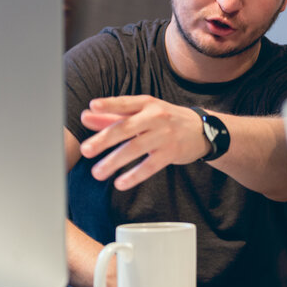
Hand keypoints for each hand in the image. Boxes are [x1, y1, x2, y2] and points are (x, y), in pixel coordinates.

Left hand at [79, 96, 207, 190]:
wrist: (201, 130)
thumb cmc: (165, 119)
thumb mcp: (143, 113)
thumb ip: (113, 115)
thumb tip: (86, 116)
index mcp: (147, 104)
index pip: (125, 103)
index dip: (109, 104)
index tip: (93, 106)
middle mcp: (156, 117)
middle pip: (127, 128)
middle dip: (104, 139)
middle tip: (85, 150)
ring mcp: (164, 135)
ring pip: (135, 149)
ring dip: (114, 162)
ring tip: (97, 173)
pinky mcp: (171, 153)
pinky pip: (150, 166)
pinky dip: (134, 176)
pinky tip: (120, 183)